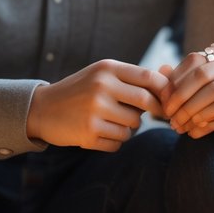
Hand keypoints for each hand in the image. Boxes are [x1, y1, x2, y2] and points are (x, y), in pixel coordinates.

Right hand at [27, 60, 167, 150]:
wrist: (42, 109)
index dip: (165, 91)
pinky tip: (100, 132)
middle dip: (156, 111)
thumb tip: (171, 79)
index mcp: (107, 70)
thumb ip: (132, 78)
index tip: (169, 100)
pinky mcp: (88, 134)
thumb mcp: (102, 75)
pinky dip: (115, 141)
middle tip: (157, 115)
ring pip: (133, 126)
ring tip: (112, 121)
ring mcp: (94, 112)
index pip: (148, 78)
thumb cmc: (80, 90)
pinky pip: (118, 143)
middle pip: (145, 103)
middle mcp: (101, 88)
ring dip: (129, 128)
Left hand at [160, 44, 213, 137]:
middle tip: (170, 118)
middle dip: (183, 102)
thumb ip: (192, 71)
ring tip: (182, 128)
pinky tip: (199, 132)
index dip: (176, 84)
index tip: (164, 102)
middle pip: (206, 81)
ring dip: (197, 116)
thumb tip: (160, 72)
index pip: (195, 64)